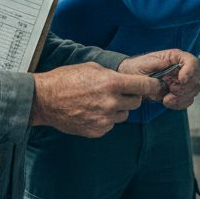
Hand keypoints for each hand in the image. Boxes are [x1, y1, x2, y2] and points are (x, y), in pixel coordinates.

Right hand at [30, 63, 159, 137]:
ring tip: (99, 102)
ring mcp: (104, 119)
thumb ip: (112, 74)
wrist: (45, 100)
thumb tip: (126, 79)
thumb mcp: (91, 67)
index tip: (155, 86)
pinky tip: (91, 111)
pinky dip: (105, 119)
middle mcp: (111, 102)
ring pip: (123, 115)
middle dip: (130, 97)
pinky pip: (110, 124)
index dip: (152, 86)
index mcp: (111, 83)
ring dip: (117, 109)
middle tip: (117, 92)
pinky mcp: (98, 130)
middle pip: (136, 103)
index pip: (144, 86)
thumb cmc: (65, 80)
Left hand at [118, 50, 199, 110]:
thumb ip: (154, 63)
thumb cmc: (136, 68)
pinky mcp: (179, 93)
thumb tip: (166, 64)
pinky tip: (167, 102)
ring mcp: (181, 82)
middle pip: (195, 78)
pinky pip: (187, 100)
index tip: (181, 80)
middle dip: (184, 88)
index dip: (190, 71)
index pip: (191, 61)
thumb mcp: (142, 64)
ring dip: (181, 97)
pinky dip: (179, 103)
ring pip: (193, 91)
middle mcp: (181, 69)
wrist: (130, 82)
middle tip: (171, 91)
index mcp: (174, 58)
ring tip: (166, 99)